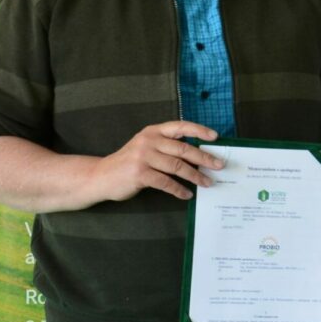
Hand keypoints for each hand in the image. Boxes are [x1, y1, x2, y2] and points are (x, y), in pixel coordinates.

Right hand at [91, 121, 220, 201]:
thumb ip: (167, 146)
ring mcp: (143, 157)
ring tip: (207, 183)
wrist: (101, 176)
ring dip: (195, 176)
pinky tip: (187, 194)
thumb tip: (198, 155)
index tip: (215, 137)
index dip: (199, 130)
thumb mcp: (147, 146)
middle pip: (183, 149)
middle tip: (219, 165)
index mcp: (153, 131)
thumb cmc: (130, 162)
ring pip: (177, 166)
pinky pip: (166, 182)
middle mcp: (149, 141)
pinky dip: (179, 190)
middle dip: (204, 157)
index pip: (180, 126)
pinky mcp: (140, 174)